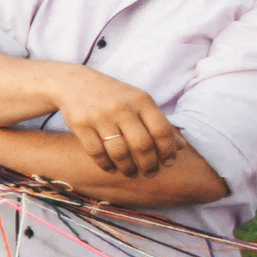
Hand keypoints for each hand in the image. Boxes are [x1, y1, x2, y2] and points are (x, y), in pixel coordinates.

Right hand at [47, 65, 185, 176]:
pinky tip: (112, 168)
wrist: (75, 83)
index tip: (168, 163)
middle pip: (142, 145)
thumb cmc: (115, 96)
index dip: (168, 151)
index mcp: (141, 100)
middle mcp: (122, 107)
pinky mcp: (80, 124)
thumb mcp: (139, 102)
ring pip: (119, 152)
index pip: (162, 131)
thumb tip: (182, 147)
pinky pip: (96, 152)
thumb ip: (159, 122)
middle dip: (149, 165)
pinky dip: (106, 165)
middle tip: (151, 174)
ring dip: (128, 168)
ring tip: (132, 173)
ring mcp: (100, 116)